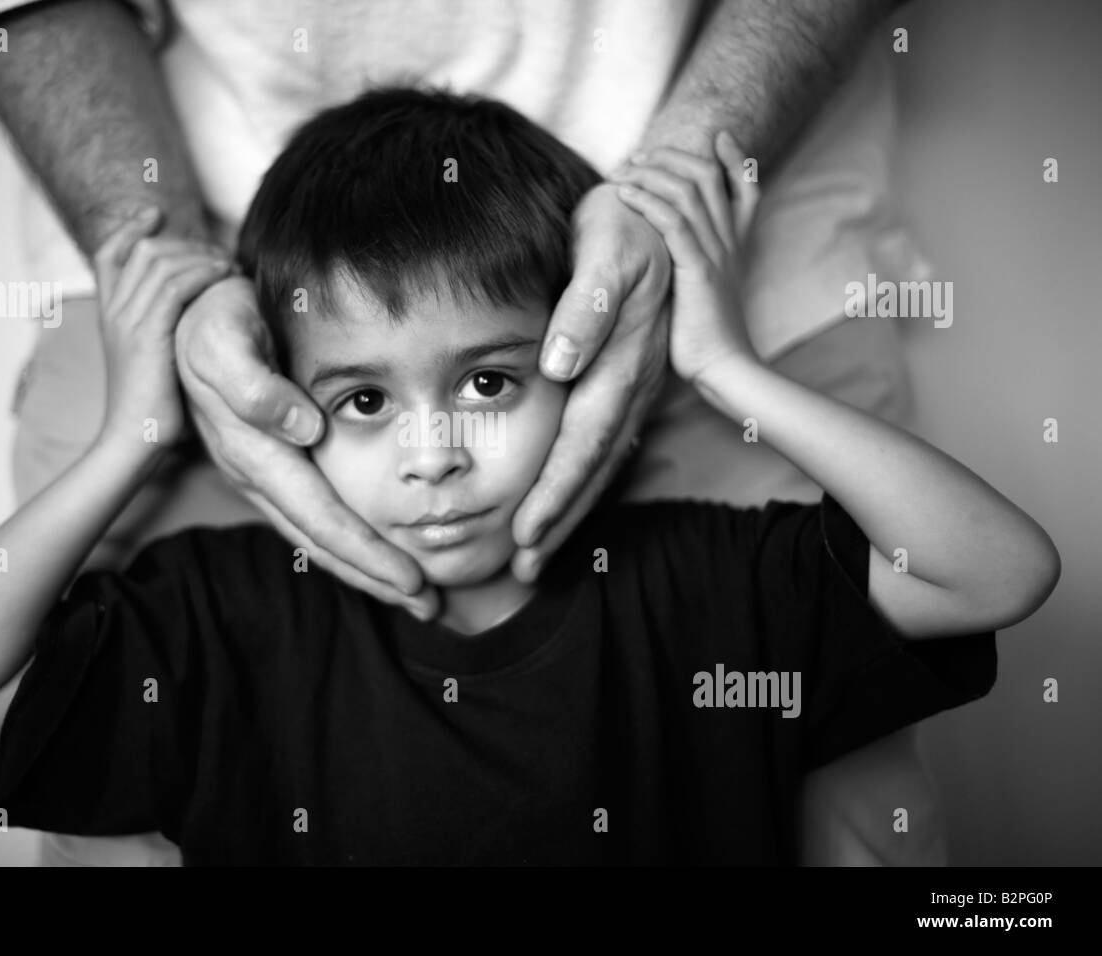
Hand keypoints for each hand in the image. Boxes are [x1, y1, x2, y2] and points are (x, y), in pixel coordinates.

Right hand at [91, 208, 230, 449]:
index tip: (155, 214)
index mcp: (109, 315)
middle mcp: (114, 311)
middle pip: (142, 249)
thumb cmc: (151, 409)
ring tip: (228, 266)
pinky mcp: (147, 335)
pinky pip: (175, 286)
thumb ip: (163, 333)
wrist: (131, 441)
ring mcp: (127, 321)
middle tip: (217, 254)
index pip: (108, 254)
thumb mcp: (152, 362)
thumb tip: (193, 321)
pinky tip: (224, 278)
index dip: (131, 229)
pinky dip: (202, 274)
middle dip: (184, 243)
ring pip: (160, 262)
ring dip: (201, 256)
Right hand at [174, 277, 439, 620]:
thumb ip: (254, 384)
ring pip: (316, 538)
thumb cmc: (213, 317)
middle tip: (428, 605)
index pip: (318, 517)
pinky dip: (348, 543)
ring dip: (365, 570)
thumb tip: (303, 429)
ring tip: (411, 594)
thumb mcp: (222, 338)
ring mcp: (261, 475)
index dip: (364, 552)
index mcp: (252, 453)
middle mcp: (256, 475)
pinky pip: (312, 517)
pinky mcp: (269, 465)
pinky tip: (375, 553)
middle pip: (320, 542)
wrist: (188, 308)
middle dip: (374, 578)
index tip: (410, 579)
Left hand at [510, 182, 672, 582]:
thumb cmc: (625, 223)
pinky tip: (568, 498)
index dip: (555, 491)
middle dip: (559, 520)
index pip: (583, 442)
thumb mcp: (605, 248)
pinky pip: (609, 440)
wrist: (666, 202)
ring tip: (538, 553)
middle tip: (523, 570)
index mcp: (621, 361)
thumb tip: (560, 363)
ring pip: (604, 460)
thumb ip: (587, 306)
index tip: (525, 535)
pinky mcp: (633, 377)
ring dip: (571, 509)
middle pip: (594, 466)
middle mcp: (633, 382)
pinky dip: (585, 478)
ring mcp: (638, 384)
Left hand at [609, 130, 761, 382]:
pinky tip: (626, 194)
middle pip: (709, 177)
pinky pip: (674, 223)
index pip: (747, 189)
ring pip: (689, 191)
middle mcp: (729, 243)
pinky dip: (648, 202)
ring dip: (653, 173)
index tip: (717, 138)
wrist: (726, 368)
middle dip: (673, 157)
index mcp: (736, 247)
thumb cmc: (708, 340)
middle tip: (641, 154)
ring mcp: (716, 253)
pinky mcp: (698, 270)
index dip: (734, 159)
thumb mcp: (706, 296)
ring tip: (626, 168)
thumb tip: (671, 265)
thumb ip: (695, 271)